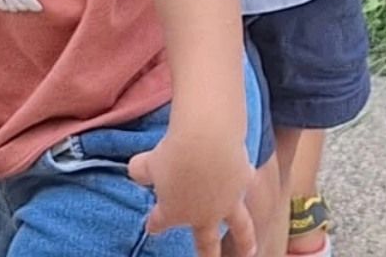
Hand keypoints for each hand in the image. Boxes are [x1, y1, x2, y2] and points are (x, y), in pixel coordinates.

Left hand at [129, 125, 254, 256]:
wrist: (207, 140)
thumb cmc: (172, 153)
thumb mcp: (147, 162)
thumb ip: (141, 170)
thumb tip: (136, 171)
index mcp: (175, 213)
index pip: (161, 223)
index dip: (155, 223)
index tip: (152, 226)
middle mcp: (204, 214)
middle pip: (206, 243)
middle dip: (207, 255)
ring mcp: (226, 201)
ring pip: (239, 227)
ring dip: (245, 240)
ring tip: (249, 251)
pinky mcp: (242, 180)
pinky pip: (245, 183)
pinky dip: (246, 182)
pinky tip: (250, 180)